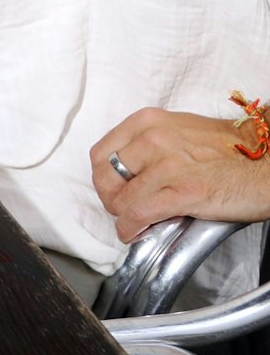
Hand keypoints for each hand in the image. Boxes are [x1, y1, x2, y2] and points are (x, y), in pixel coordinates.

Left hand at [90, 106, 269, 241]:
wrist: (267, 160)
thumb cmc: (229, 149)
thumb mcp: (178, 131)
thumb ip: (150, 145)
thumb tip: (130, 172)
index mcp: (147, 122)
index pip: (101, 153)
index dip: (102, 177)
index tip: (113, 189)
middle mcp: (152, 139)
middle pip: (105, 176)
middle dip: (110, 198)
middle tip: (123, 209)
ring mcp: (167, 166)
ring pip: (121, 199)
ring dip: (122, 217)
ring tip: (133, 224)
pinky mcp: (184, 192)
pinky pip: (139, 214)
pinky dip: (131, 228)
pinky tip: (134, 232)